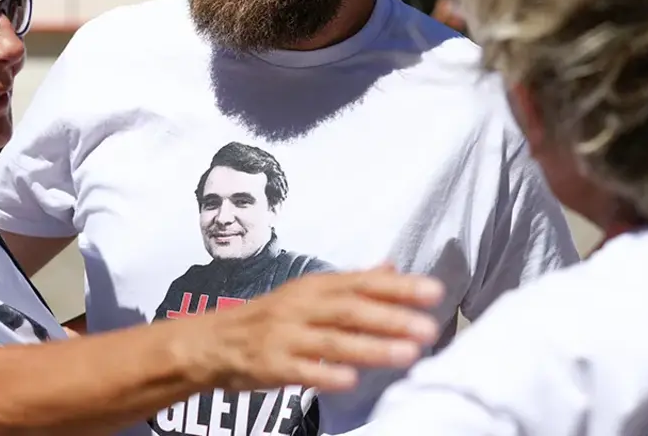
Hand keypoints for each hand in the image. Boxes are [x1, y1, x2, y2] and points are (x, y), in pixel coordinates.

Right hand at [185, 266, 444, 393]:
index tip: (434, 291)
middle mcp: (301, 307)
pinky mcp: (271, 364)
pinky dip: (326, 374)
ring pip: (332, 340)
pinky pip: (301, 370)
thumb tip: (392, 266)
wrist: (214, 341)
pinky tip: (352, 380)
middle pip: (351, 310)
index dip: (399, 287)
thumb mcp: (310, 292)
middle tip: (429, 328)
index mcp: (315, 287)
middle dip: (392, 318)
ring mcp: (285, 335)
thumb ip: (352, 282)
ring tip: (408, 354)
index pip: (363, 283)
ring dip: (372, 347)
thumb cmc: (271, 316)